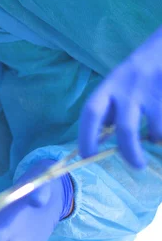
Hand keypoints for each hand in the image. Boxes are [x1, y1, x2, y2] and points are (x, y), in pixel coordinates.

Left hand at [80, 25, 161, 168]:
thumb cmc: (135, 75)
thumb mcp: (115, 88)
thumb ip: (108, 111)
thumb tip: (99, 141)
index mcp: (108, 87)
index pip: (91, 113)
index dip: (86, 136)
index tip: (87, 155)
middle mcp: (128, 88)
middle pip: (126, 128)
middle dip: (130, 151)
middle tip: (137, 166)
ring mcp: (152, 91)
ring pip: (156, 128)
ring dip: (157, 138)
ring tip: (155, 139)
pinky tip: (161, 130)